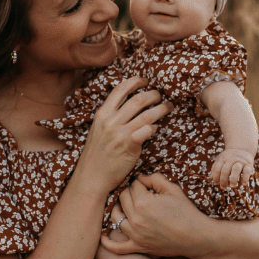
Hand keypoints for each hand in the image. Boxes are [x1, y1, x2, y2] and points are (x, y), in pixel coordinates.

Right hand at [76, 78, 170, 194]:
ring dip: (161, 109)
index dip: (135, 81)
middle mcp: (110, 121)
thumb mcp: (98, 130)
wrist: (91, 177)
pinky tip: (156, 128)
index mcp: (102, 114)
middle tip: (160, 96)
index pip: (120, 89)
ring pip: (146, 114)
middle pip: (138, 99)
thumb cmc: (96, 155)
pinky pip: (147, 131)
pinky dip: (154, 127)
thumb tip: (128, 106)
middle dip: (153, 94)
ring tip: (168, 107)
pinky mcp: (129, 146)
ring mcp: (120, 134)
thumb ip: (110, 117)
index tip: (145, 81)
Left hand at [100, 173, 206, 258]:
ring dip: (119, 210)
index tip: (145, 185)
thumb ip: (154, 178)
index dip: (139, 183)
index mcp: (143, 202)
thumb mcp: (173, 189)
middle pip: (122, 199)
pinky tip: (103, 237)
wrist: (196, 237)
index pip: (132, 186)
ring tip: (125, 207)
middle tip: (138, 194)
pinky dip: (107, 243)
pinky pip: (117, 247)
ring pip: (115, 218)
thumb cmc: (186, 212)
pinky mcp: (138, 247)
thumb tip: (140, 178)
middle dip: (129, 193)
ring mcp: (135, 235)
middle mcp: (136, 219)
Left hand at [210, 148, 254, 189]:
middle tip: (223, 188)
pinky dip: (245, 178)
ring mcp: (240, 161)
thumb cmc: (229, 158)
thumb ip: (215, 169)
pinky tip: (243, 184)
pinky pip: (247, 171)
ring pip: (236, 169)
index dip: (215, 177)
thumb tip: (209, 179)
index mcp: (223, 158)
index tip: (216, 183)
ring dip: (233, 179)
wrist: (243, 149)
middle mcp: (231, 159)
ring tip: (232, 186)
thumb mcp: (221, 160)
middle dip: (223, 180)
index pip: (217, 168)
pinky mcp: (249, 164)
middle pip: (225, 170)